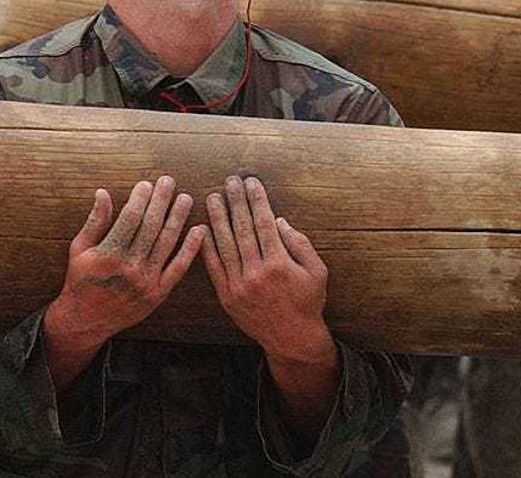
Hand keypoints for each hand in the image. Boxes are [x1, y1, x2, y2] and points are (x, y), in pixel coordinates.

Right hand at [44, 178, 200, 351]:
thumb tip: (103, 192)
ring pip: (167, 243)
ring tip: (186, 198)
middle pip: (151, 227)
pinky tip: (199, 230)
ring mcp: (146, 281)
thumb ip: (95, 221)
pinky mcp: (159, 293)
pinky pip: (179, 267)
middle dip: (161, 201)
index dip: (140, 199)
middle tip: (170, 181)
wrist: (86, 321)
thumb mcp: (80, 249)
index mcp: (108, 254)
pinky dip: (191, 248)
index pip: (129, 219)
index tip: (147, 183)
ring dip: (178, 218)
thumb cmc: (81, 280)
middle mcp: (129, 268)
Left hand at [202, 176, 335, 365]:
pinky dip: (207, 248)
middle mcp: (257, 272)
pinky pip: (214, 268)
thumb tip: (279, 221)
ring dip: (218, 219)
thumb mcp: (317, 271)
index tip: (252, 182)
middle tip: (230, 182)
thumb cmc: (309, 302)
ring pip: (225, 245)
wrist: (292, 338)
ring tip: (213, 198)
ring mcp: (239, 285)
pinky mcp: (227, 296)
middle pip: (243, 229)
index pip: (265, 223)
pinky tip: (203, 230)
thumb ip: (300, 244)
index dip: (257, 200)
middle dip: (236, 202)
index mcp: (280, 264)